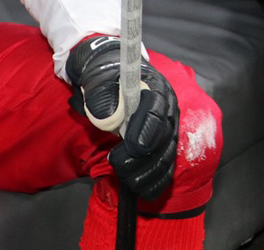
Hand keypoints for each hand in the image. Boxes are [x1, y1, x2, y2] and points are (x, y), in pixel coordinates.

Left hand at [66, 37, 179, 200]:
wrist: (105, 74)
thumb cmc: (101, 72)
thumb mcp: (96, 75)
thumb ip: (101, 93)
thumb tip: (108, 117)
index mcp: (154, 86)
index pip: (157, 111)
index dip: (147, 131)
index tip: (134, 147)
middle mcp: (167, 108)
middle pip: (163, 138)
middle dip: (142, 158)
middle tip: (118, 165)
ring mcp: (167, 128)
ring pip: (166, 157)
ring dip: (147, 174)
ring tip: (126, 180)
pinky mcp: (162, 145)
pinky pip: (165, 168)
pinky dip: (154, 182)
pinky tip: (141, 190)